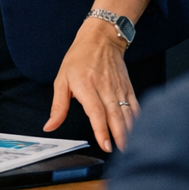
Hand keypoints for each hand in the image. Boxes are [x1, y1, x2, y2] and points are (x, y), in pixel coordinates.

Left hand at [44, 18, 140, 153]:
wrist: (101, 38)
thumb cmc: (79, 58)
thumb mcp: (61, 80)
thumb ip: (58, 106)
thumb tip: (50, 126)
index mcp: (86, 86)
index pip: (96, 111)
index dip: (101, 130)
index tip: (105, 144)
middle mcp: (104, 87)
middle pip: (115, 115)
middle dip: (119, 135)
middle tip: (121, 151)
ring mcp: (119, 87)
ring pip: (127, 113)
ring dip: (130, 131)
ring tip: (129, 146)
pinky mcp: (128, 87)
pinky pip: (135, 105)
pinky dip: (137, 119)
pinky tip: (138, 130)